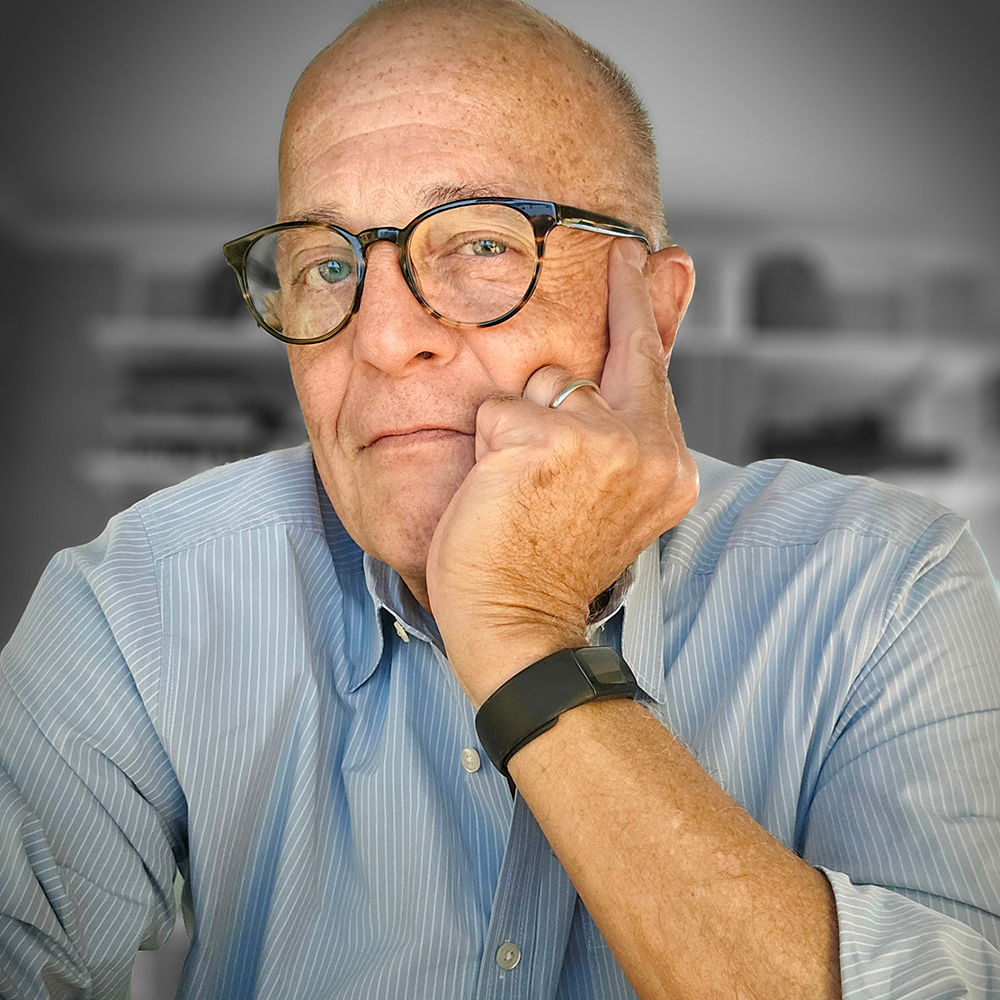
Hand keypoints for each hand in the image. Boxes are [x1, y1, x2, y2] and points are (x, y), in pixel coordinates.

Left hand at [426, 239, 697, 706]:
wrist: (519, 626)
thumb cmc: (548, 562)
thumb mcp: (606, 491)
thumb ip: (622, 418)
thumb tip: (635, 349)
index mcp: (667, 463)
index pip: (653, 361)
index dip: (643, 305)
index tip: (646, 255)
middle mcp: (649, 447)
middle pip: (594, 363)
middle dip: (576, 364)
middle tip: (595, 329)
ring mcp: (602, 441)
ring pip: (541, 383)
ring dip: (517, 430)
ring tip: (521, 494)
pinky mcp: (547, 441)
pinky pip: (498, 409)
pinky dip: (486, 448)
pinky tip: (498, 495)